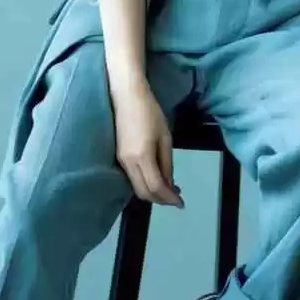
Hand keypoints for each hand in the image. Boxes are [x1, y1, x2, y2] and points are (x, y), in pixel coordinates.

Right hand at [110, 81, 184, 208]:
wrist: (126, 96)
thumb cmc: (150, 112)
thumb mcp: (165, 137)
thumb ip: (167, 163)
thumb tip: (169, 184)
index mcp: (142, 157)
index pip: (156, 187)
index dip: (169, 198)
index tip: (181, 203)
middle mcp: (128, 163)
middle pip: (143, 193)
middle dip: (160, 199)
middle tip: (176, 198)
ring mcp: (121, 161)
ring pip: (136, 187)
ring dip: (153, 193)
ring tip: (169, 189)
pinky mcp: (118, 157)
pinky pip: (132, 179)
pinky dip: (145, 184)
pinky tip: (155, 178)